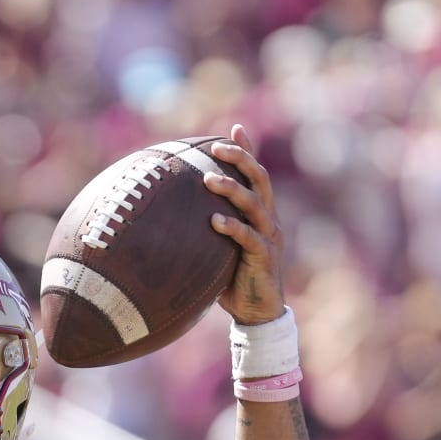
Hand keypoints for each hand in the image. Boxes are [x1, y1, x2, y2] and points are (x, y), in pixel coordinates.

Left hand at [205, 126, 284, 326]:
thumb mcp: (221, 248)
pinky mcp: (264, 257)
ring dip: (232, 189)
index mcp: (260, 213)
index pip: (255, 175)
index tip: (234, 127)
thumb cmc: (233, 278)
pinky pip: (248, 238)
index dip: (248, 150)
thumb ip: (209, 228)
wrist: (256, 312)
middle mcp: (269, 220)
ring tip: (209, 179)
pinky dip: (232, 228)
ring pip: (254, 204)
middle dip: (241, 159)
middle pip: (259, 179)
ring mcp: (269, 237)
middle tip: (216, 147)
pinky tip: (213, 221)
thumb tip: (171, 216)